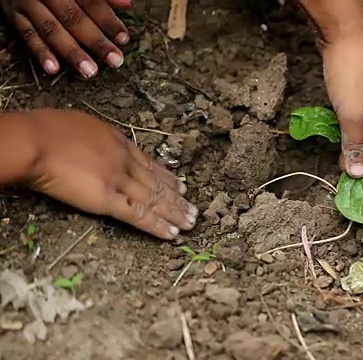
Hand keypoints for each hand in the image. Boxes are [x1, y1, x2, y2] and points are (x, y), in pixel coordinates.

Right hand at [1, 0, 131, 77]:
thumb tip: (128, 4)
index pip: (90, 1)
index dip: (108, 19)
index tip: (123, 38)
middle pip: (73, 18)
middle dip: (96, 41)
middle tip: (115, 60)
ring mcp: (28, 3)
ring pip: (51, 29)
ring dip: (71, 52)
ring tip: (90, 71)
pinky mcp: (13, 15)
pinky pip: (26, 35)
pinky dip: (40, 53)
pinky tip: (53, 69)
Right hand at [23, 109, 196, 239]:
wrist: (34, 140)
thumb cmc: (44, 129)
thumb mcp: (80, 125)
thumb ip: (96, 139)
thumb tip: (97, 145)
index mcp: (118, 140)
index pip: (148, 162)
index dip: (166, 175)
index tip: (180, 183)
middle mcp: (125, 160)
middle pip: (157, 182)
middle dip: (177, 197)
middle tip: (194, 208)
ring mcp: (119, 180)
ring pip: (154, 199)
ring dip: (175, 213)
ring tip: (191, 223)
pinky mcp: (108, 199)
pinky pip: (138, 215)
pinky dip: (157, 226)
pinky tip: (172, 234)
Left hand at [320, 24, 362, 180]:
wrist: (343, 32)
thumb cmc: (352, 71)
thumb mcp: (351, 114)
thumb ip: (356, 146)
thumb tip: (358, 174)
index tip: (359, 180)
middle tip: (345, 172)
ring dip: (359, 149)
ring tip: (340, 156)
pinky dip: (354, 134)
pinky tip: (339, 136)